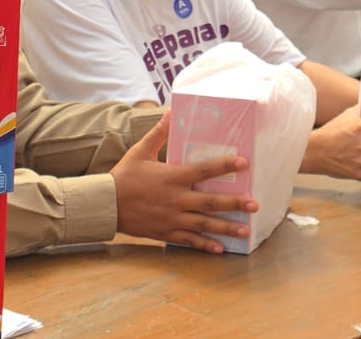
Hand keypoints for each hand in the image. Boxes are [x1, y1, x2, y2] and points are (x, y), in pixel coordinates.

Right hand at [111, 114, 257, 253]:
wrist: (106, 204)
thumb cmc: (124, 175)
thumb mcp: (140, 150)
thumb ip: (159, 133)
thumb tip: (170, 111)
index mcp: (172, 177)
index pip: (204, 170)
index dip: (225, 165)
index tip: (244, 162)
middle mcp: (176, 199)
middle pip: (211, 202)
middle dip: (235, 203)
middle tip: (255, 204)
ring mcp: (172, 218)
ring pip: (204, 224)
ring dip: (226, 227)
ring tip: (246, 230)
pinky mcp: (166, 232)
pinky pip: (190, 240)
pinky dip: (205, 245)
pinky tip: (220, 249)